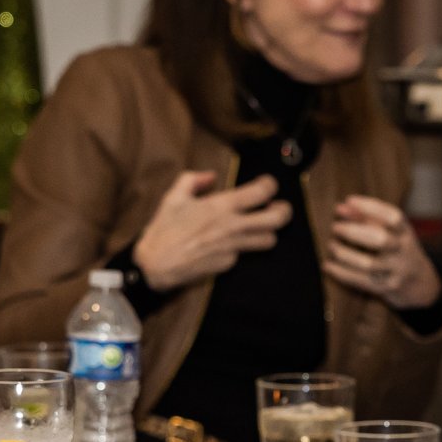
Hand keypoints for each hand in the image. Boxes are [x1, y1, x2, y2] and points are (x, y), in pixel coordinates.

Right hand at [133, 169, 292, 289]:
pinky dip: (241, 247)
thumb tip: (211, 176)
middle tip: (279, 207)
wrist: (156, 264)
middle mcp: (233, 227)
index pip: (261, 192)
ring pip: (269, 240)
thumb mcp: (174, 197)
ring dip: (267, 232)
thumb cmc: (164, 228)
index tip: (266, 185)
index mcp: (221, 206)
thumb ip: (193, 180)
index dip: (270, 185)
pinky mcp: (229, 264)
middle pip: (277, 220)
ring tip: (260, 226)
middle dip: (284, 211)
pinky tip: (230, 243)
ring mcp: (233, 248)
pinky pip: (244, 253)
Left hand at [324, 195, 441, 310]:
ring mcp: (397, 271)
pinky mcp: (387, 288)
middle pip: (381, 240)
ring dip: (345, 254)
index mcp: (406, 233)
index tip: (349, 200)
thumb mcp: (391, 233)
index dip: (371, 207)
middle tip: (335, 226)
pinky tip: (327, 265)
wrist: (420, 284)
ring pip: (369, 264)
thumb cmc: (397, 250)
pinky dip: (342, 273)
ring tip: (331, 245)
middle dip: (354, 232)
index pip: (393, 217)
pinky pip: (362, 281)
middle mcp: (404, 251)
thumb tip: (340, 208)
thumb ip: (366, 218)